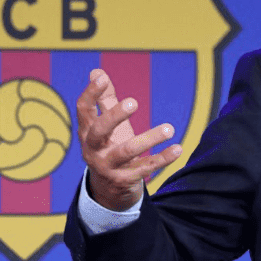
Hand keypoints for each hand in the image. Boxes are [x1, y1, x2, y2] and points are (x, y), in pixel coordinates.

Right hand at [77, 69, 182, 210]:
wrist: (108, 189)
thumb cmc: (109, 147)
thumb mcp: (105, 125)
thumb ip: (103, 99)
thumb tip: (96, 71)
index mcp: (87, 132)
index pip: (83, 110)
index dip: (90, 93)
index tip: (103, 78)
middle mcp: (93, 150)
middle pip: (99, 132)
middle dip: (114, 116)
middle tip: (133, 101)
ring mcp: (108, 166)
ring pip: (127, 152)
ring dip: (149, 139)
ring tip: (170, 128)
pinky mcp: (125, 180)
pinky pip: (146, 168)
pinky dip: (163, 159)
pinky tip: (178, 148)